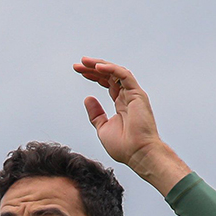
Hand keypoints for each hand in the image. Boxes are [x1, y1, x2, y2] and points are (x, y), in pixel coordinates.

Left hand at [74, 57, 189, 194]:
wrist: (138, 154)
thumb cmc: (124, 146)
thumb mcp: (103, 128)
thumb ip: (96, 113)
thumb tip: (88, 98)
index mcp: (121, 103)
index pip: (107, 83)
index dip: (93, 75)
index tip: (78, 70)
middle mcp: (128, 96)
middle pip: (110, 75)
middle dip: (93, 68)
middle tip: (78, 64)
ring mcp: (133, 94)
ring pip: (116, 72)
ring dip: (100, 65)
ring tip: (84, 62)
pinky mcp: (137, 94)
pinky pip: (124, 75)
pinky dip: (111, 69)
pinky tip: (98, 67)